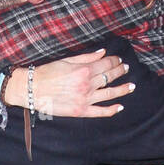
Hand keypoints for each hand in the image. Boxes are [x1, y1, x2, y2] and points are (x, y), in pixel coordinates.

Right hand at [5, 49, 133, 117]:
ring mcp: (85, 99)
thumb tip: (102, 52)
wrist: (32, 89)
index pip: (106, 64)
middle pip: (110, 77)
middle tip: (126, 68)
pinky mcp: (81, 111)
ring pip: (110, 94)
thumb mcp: (67, 60)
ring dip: (123, 89)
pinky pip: (101, 112)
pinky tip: (120, 106)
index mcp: (84, 70)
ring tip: (131, 86)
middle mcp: (87, 85)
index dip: (115, 61)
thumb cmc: (47, 73)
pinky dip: (112, 110)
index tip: (118, 59)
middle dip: (120, 71)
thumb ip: (86, 57)